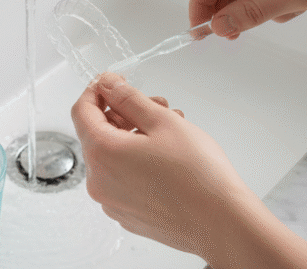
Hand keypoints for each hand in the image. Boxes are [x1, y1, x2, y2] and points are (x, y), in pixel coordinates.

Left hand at [71, 72, 306, 268]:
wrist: (224, 224)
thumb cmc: (198, 176)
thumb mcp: (161, 121)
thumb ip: (128, 97)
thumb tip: (107, 84)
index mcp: (102, 153)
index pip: (82, 110)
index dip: (97, 90)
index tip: (113, 83)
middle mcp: (99, 181)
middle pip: (98, 132)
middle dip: (124, 112)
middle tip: (155, 104)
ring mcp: (112, 201)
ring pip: (113, 154)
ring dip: (134, 134)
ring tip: (170, 127)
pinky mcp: (128, 214)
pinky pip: (122, 177)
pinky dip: (137, 159)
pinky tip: (166, 153)